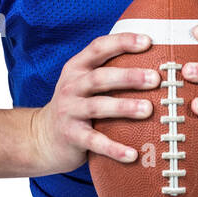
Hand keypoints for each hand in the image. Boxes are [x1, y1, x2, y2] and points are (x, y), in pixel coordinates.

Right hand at [29, 33, 160, 174]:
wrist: (42, 137)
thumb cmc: (76, 105)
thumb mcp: (84, 82)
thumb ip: (108, 70)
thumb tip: (154, 61)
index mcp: (77, 68)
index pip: (98, 48)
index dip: (122, 42)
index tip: (148, 41)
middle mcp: (71, 87)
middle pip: (100, 78)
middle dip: (129, 76)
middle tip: (155, 78)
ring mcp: (69, 111)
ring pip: (98, 106)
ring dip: (124, 107)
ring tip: (148, 109)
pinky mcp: (71, 136)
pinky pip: (94, 142)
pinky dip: (114, 148)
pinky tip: (133, 155)